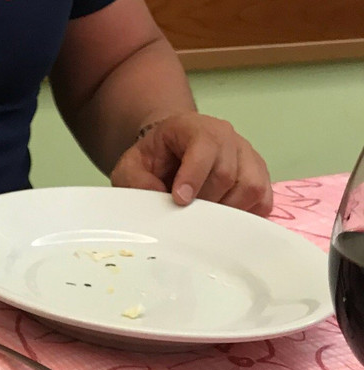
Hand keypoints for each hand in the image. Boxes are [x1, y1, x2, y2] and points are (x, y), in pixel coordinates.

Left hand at [110, 112, 272, 215]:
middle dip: (204, 201)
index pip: (204, 148)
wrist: (170, 150)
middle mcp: (226, 137)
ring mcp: (246, 154)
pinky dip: (245, 214)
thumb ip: (136, 181)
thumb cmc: (153, 158)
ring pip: (249, 187)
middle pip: (227, 174)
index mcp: (194, 128)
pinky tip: (223, 219)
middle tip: (186, 214)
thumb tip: (159, 200)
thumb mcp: (131, 166)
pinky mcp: (258, 174)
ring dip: (226, 211)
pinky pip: (262, 199)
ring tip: (203, 216)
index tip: (180, 200)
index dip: (193, 177)